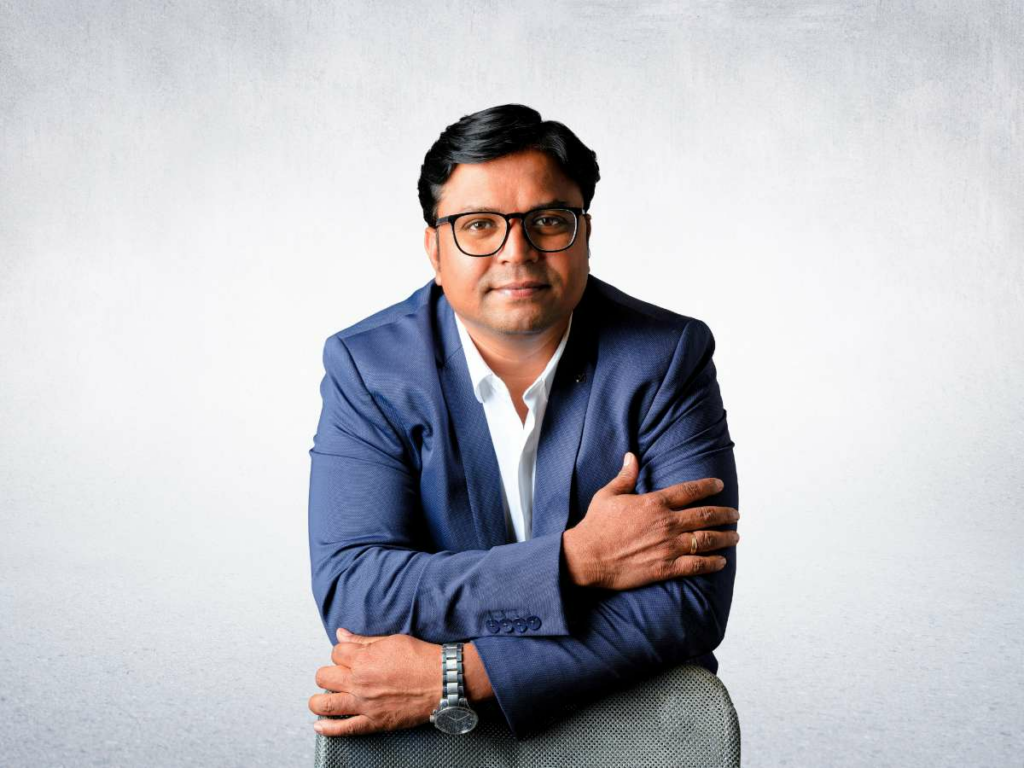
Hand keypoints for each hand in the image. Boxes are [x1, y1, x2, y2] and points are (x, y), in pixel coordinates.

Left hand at [309, 628, 440, 735]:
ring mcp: (365, 704)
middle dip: (328, 674)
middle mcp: (360, 682)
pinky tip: (320, 725)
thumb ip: (363, 640)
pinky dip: (328, 728)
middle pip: (324, 676)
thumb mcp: (391, 641)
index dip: (341, 654)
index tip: (348, 657)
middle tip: (337, 676)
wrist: (443, 680)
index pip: (335, 653)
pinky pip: (344, 728)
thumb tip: (342, 634)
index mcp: (364, 659)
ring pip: (325, 703)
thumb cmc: (421, 659)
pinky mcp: (374, 722)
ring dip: (319, 701)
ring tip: (321, 700)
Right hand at [562, 452, 739, 590]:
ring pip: (706, 540)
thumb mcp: (608, 494)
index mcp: (654, 503)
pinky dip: (712, 563)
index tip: (719, 485)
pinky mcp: (665, 567)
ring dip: (724, 537)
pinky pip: (696, 565)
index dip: (708, 486)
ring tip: (734, 536)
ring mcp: (668, 546)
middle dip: (725, 514)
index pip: (690, 491)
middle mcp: (667, 523)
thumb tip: (631, 457)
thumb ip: (625, 476)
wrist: (587, 557)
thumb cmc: (596, 526)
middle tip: (735, 514)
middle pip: (706, 515)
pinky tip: (721, 561)